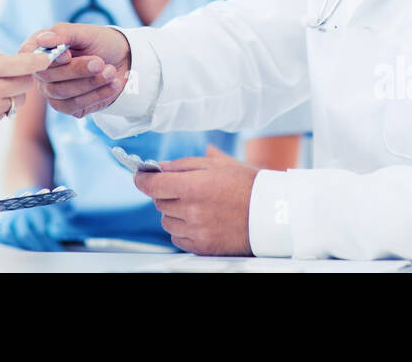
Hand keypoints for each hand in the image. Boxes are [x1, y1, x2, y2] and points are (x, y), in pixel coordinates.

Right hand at [21, 23, 130, 117]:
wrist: (121, 60)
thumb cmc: (98, 43)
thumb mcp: (85, 32)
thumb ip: (64, 33)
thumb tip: (42, 39)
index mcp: (42, 49)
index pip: (27, 55)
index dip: (46, 58)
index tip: (68, 55)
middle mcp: (42, 72)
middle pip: (48, 76)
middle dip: (77, 70)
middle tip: (100, 63)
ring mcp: (53, 91)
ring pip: (62, 93)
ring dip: (90, 83)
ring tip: (110, 72)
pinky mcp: (68, 107)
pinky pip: (75, 105)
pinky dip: (96, 95)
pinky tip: (112, 85)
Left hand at [135, 144, 257, 255]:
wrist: (272, 213)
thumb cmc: (247, 185)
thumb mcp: (216, 164)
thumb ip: (183, 165)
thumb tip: (158, 167)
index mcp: (193, 187)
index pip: (152, 185)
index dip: (142, 179)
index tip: (140, 176)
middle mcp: (191, 211)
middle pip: (159, 202)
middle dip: (167, 193)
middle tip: (186, 188)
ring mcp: (196, 231)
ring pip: (166, 221)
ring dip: (174, 212)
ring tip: (196, 205)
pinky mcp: (202, 247)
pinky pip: (178, 238)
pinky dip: (183, 229)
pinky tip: (199, 220)